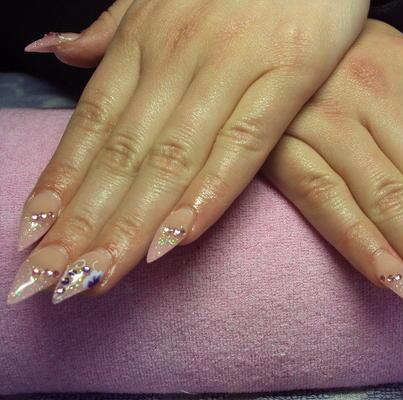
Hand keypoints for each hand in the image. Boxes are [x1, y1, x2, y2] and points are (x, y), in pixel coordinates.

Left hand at [9, 0, 368, 303]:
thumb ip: (111, 29)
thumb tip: (56, 52)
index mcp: (145, 40)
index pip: (91, 127)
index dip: (60, 186)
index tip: (32, 239)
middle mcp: (177, 57)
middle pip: (122, 156)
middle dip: (81, 225)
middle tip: (48, 282)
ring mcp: (232, 66)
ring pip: (171, 159)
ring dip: (129, 225)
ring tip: (95, 279)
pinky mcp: (287, 75)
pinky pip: (242, 146)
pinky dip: (208, 195)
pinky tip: (176, 240)